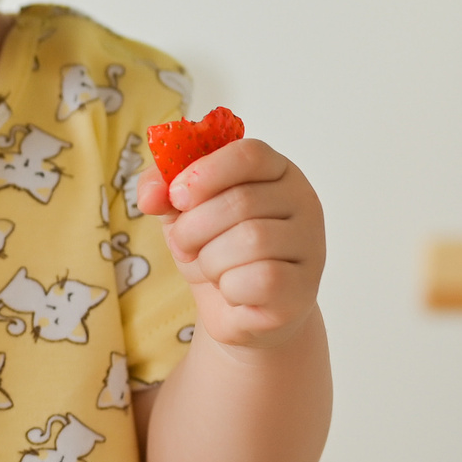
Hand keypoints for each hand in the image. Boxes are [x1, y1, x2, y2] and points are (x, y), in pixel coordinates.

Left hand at [135, 138, 323, 350]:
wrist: (236, 307)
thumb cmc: (214, 247)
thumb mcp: (181, 210)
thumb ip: (161, 188)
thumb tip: (150, 196)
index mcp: (276, 171)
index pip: (249, 154)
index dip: (205, 173)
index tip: (176, 197)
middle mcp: (303, 201)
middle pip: (241, 201)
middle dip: (194, 228)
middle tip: (184, 246)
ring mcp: (310, 244)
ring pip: (251, 240)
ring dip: (211, 260)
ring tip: (213, 268)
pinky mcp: (304, 287)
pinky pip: (262, 279)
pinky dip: (232, 289)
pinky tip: (235, 291)